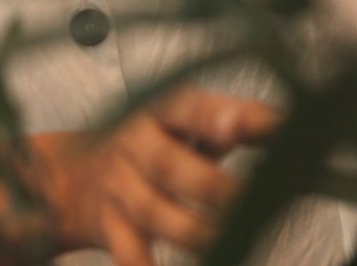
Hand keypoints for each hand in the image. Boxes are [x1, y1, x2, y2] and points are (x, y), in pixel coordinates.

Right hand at [29, 86, 280, 265]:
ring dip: (190, 230)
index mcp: (158, 110)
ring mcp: (117, 186)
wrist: (70, 175)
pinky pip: (125, 250)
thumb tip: (286, 124)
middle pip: (168, 163)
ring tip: (224, 242)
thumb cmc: (147, 143)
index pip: (186, 107)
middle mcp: (134, 143)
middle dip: (209, 185)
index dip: (212, 117)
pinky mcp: (107, 225)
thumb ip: (231, 120)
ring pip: (151, 210)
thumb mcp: (183, 122)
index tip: (238, 126)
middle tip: (246, 199)